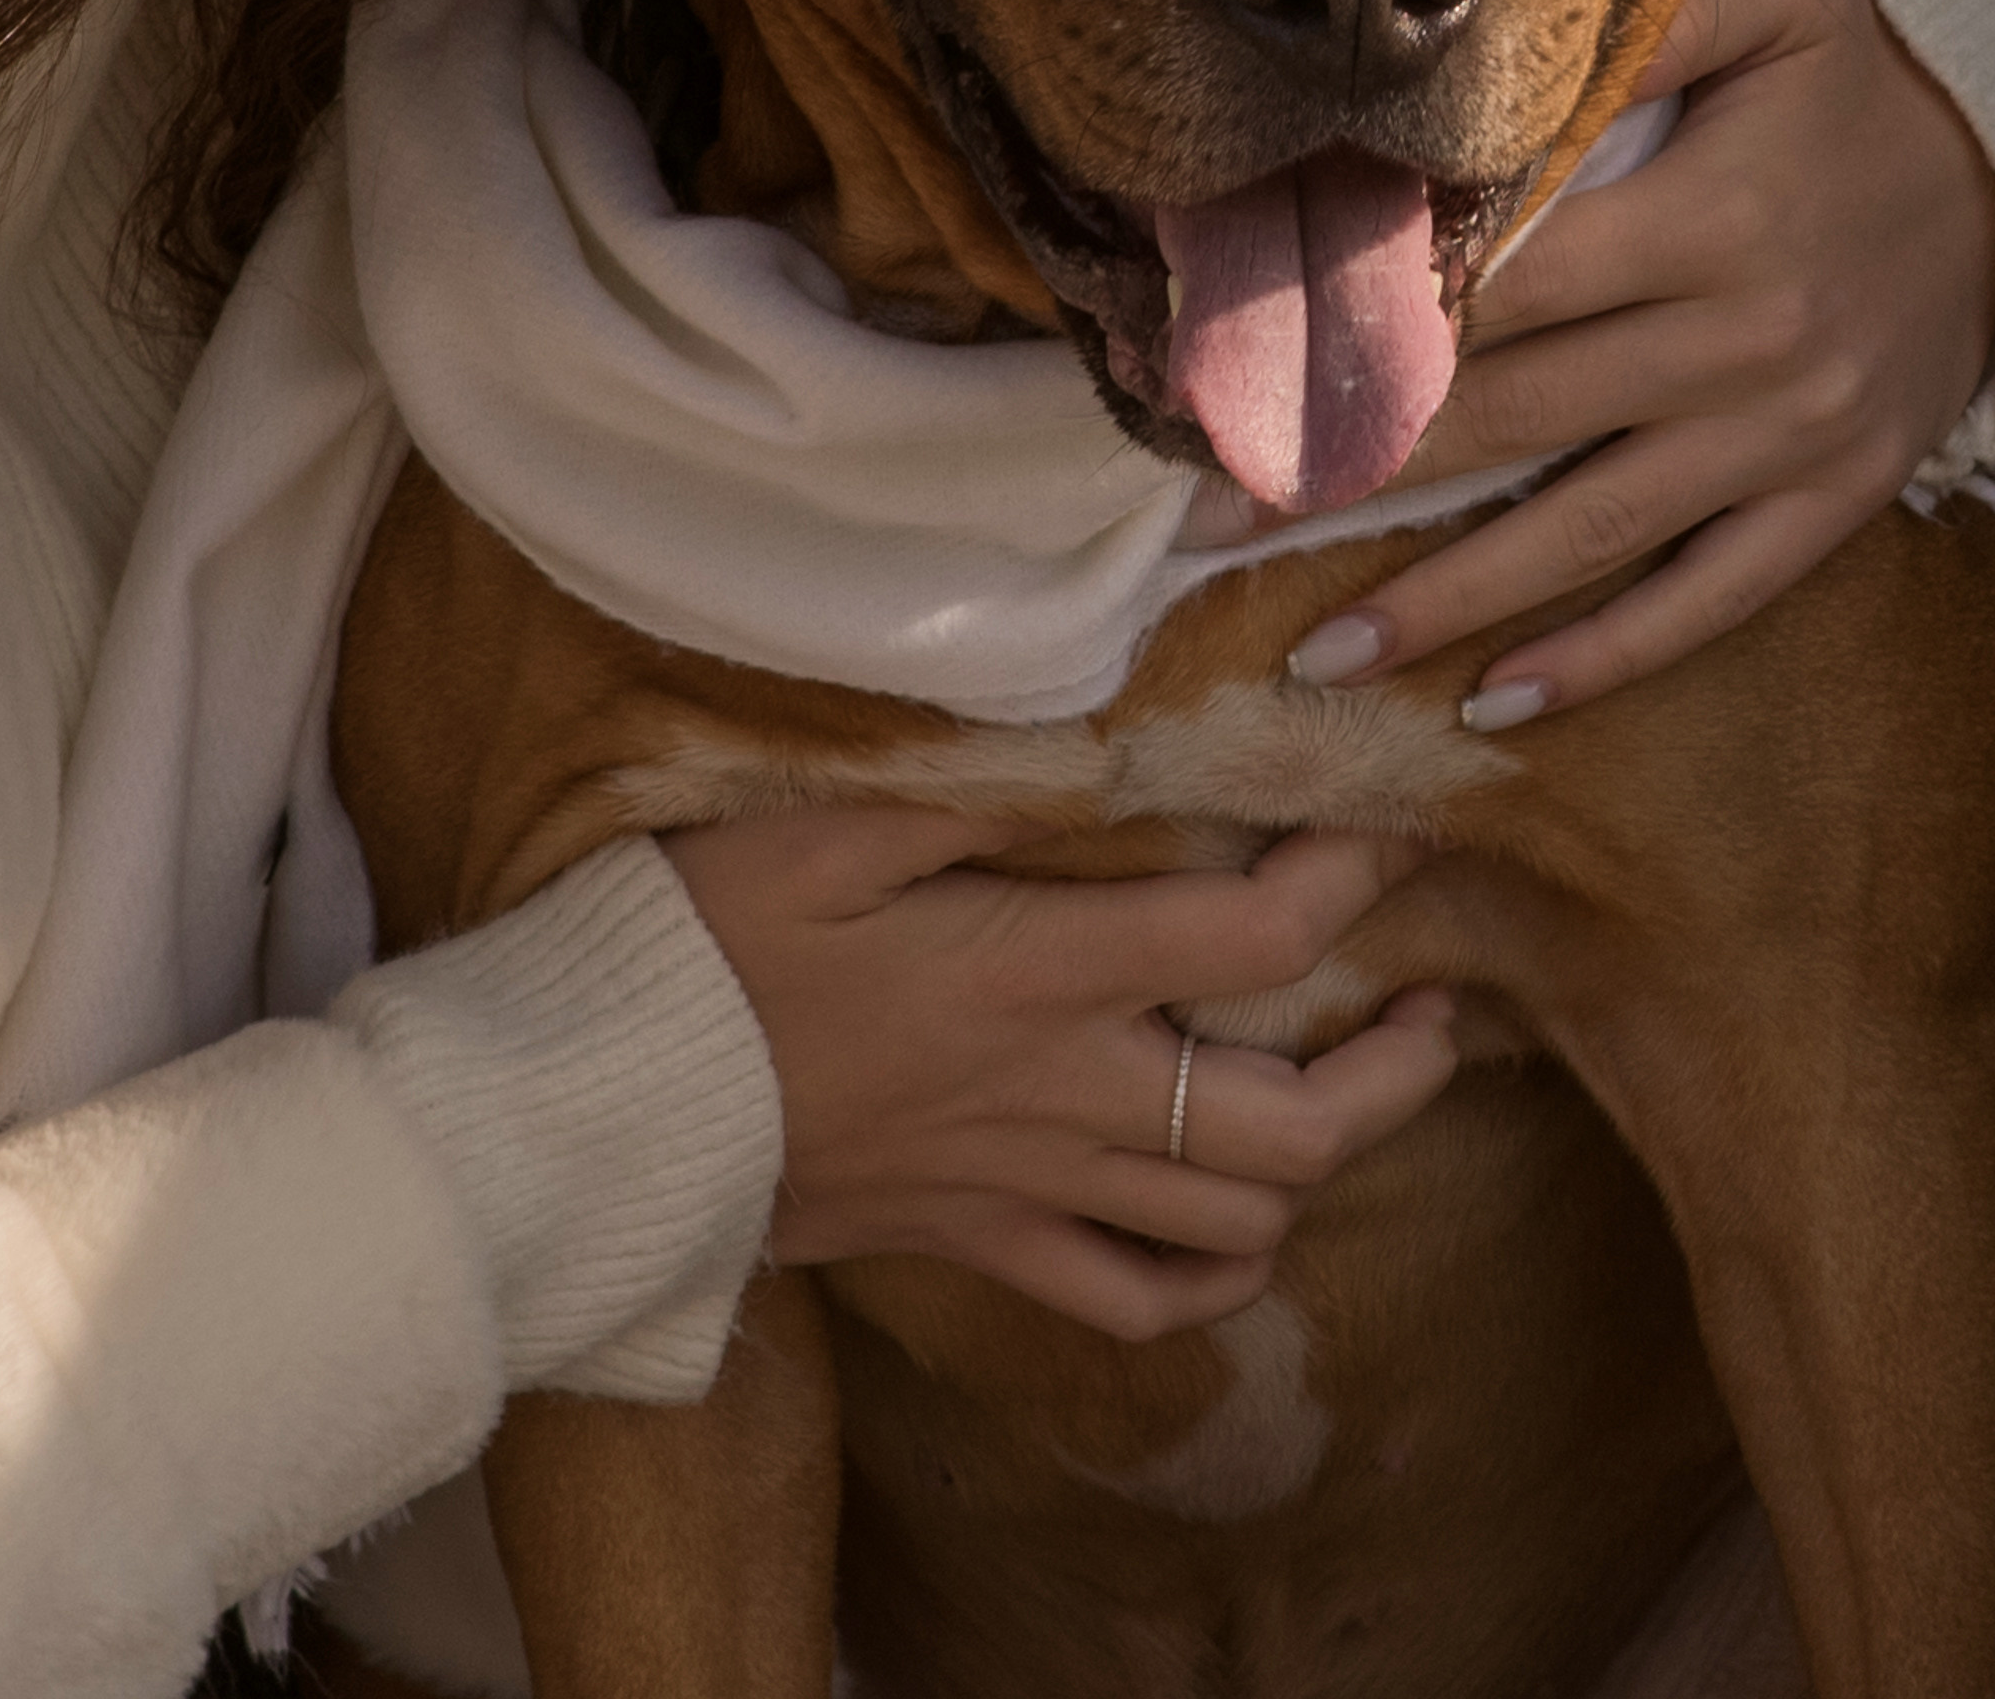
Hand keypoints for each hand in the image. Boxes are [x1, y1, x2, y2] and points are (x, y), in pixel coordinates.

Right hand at [663, 807, 1454, 1340]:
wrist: (603, 1114)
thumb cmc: (702, 945)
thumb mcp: (827, 824)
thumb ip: (976, 785)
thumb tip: (1102, 732)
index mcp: (1037, 973)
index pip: (1252, 942)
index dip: (1349, 882)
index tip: (1392, 828)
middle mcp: (1060, 1093)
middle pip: (1294, 1125)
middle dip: (1395, 1070)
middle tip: (1431, 1004)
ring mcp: (1023, 1185)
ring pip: (1236, 1222)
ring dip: (1321, 1165)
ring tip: (1354, 1094)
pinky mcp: (973, 1244)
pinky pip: (1129, 1303)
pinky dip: (1207, 1279)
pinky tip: (1233, 1232)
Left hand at [1291, 0, 1994, 721]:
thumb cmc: (1853, 83)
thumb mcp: (1768, 0)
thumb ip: (1636, 19)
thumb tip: (1479, 45)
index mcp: (1709, 218)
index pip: (1502, 288)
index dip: (1367, 338)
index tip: (1243, 385)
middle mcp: (1743, 341)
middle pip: (1511, 419)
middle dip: (1351, 477)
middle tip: (1211, 528)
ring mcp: (1787, 438)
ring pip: (1586, 532)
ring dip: (1446, 602)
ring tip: (1315, 656)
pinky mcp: (1828, 501)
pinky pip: (1708, 598)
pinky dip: (1607, 659)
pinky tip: (1498, 704)